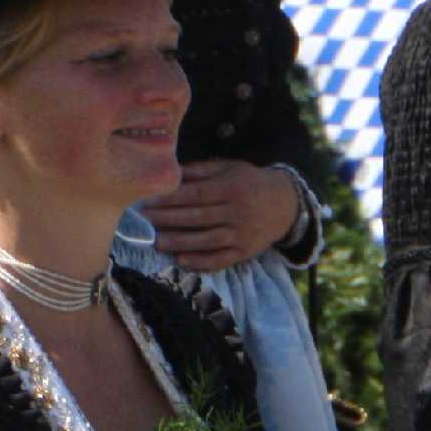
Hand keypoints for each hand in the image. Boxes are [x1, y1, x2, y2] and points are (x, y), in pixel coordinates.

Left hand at [141, 160, 301, 271]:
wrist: (286, 204)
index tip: (147, 201)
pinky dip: (201, 263)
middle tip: (144, 222)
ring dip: (179, 243)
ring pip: (206, 241)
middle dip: (168, 220)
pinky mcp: (245, 252)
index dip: (170, 200)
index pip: (195, 195)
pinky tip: (182, 261)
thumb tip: (170, 173)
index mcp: (231, 188)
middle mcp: (237, 213)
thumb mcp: (229, 168)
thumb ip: (200, 170)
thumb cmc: (250, 182)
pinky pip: (221, 260)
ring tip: (156, 243)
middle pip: (197, 218)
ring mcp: (242, 235)